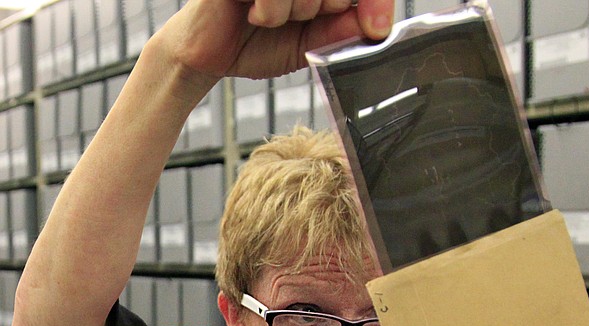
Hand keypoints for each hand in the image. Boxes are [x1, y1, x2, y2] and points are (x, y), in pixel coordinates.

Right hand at [153, 0, 393, 86]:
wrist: (210, 54)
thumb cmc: (258, 44)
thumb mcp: (310, 46)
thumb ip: (342, 32)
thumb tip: (375, 26)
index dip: (374, 4)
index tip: (375, 28)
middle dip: (323, 10)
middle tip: (295, 20)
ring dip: (293, 13)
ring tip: (266, 19)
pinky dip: (270, 10)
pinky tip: (252, 14)